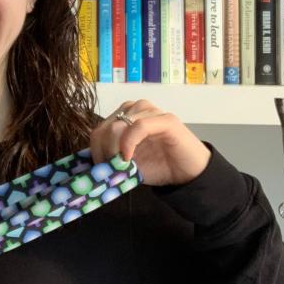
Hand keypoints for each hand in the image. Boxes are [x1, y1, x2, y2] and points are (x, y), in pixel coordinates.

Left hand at [89, 100, 210, 186]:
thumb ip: (112, 159)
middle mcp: (136, 110)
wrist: (189, 173)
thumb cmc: (160, 166)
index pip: (100, 129)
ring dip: (115, 148)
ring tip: (122, 165)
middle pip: (106, 127)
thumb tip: (94, 164)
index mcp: (125, 117)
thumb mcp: (129, 165)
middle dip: (104, 151)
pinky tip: (128, 157)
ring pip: (118, 124)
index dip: (96, 151)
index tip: (101, 170)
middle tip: (112, 170)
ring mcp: (151, 113)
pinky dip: (128, 143)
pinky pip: (138, 126)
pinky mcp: (166, 120)